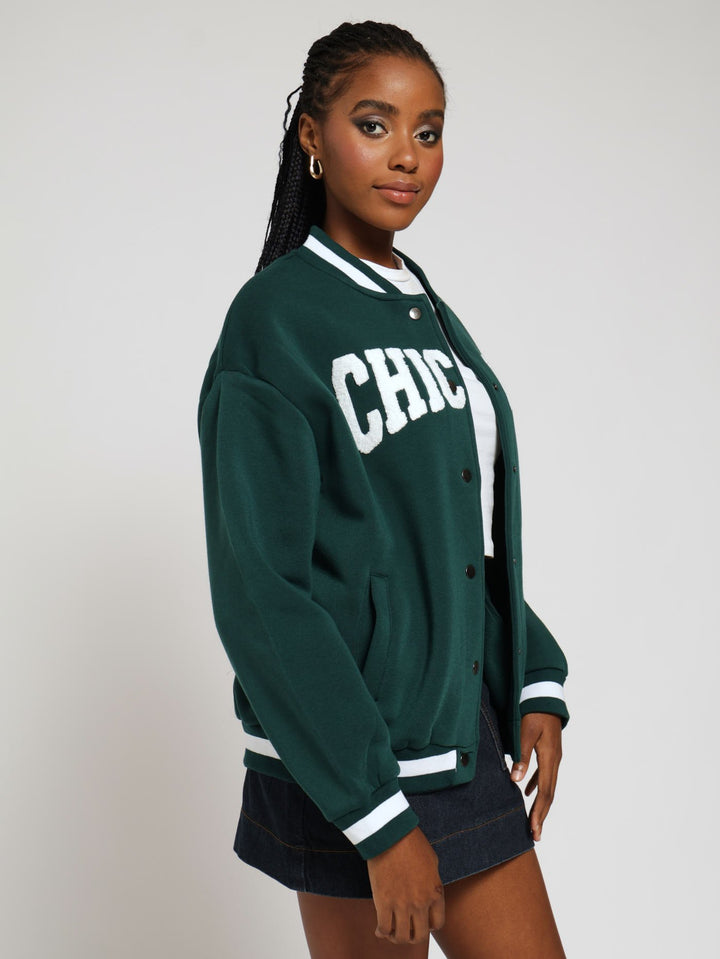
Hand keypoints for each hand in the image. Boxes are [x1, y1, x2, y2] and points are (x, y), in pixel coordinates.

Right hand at [366, 826, 444, 944]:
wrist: (392, 834)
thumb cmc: (412, 842)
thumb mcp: (432, 862)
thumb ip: (432, 881)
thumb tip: (428, 891)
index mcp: (435, 893)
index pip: (437, 924)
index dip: (428, 926)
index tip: (420, 922)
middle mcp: (421, 903)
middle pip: (420, 935)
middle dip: (412, 936)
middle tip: (405, 930)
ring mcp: (402, 905)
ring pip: (402, 937)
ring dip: (397, 938)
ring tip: (391, 932)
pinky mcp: (384, 903)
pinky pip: (384, 928)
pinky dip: (382, 933)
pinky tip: (379, 929)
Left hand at [510, 712, 562, 840]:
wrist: (544, 694)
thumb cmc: (533, 711)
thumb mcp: (525, 732)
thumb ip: (521, 755)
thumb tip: (516, 781)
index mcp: (550, 758)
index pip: (545, 792)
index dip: (539, 812)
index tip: (533, 829)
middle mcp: (555, 760)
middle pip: (549, 794)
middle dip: (541, 815)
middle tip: (534, 835)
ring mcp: (553, 757)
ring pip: (547, 786)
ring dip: (540, 804)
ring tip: (533, 821)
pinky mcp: (549, 752)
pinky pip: (544, 775)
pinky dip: (537, 787)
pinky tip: (527, 792)